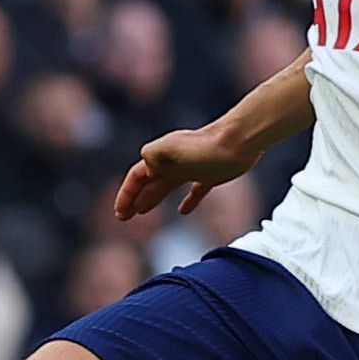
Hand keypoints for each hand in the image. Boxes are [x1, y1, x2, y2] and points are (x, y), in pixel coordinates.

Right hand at [115, 123, 252, 220]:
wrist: (239, 141)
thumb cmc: (206, 145)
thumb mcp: (171, 146)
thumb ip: (152, 153)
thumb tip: (145, 165)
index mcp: (161, 157)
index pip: (137, 177)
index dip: (126, 194)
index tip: (120, 213)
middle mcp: (173, 162)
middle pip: (149, 184)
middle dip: (135, 200)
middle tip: (124, 218)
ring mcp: (191, 169)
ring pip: (166, 187)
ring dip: (152, 199)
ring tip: (142, 213)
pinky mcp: (210, 176)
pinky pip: (194, 191)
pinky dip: (188, 202)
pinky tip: (183, 212)